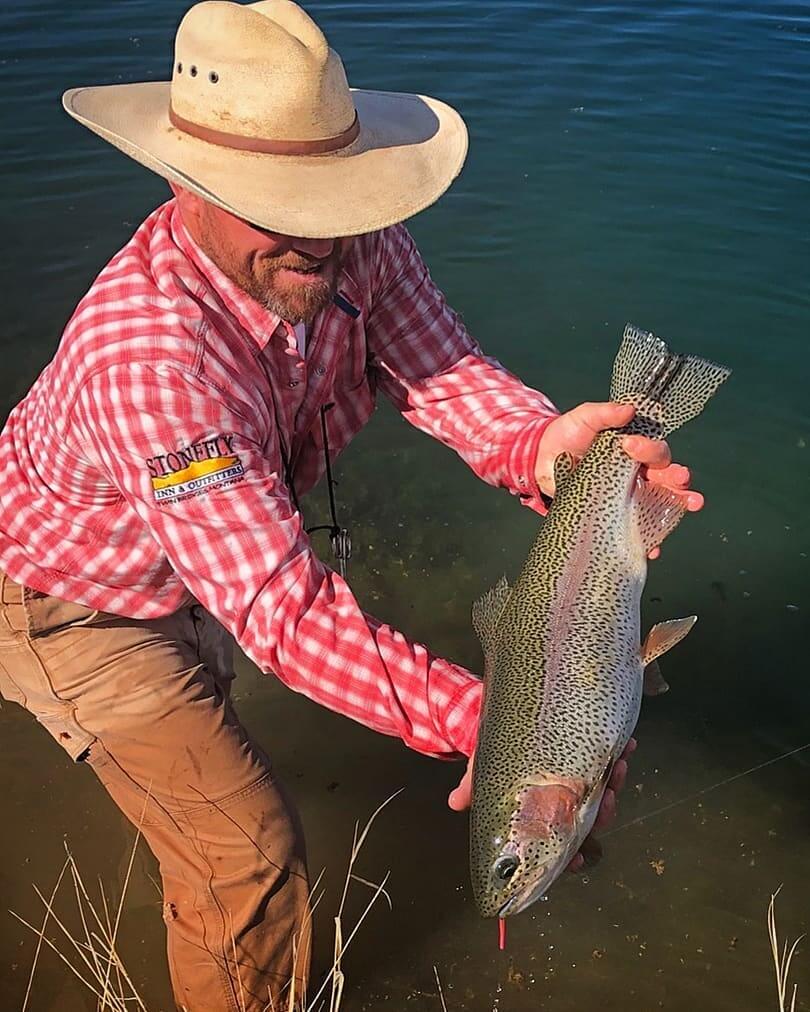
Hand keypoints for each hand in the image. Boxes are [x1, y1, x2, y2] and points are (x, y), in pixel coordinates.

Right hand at [448, 739, 636, 872]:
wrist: (511, 720)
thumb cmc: (499, 754)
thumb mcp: (484, 772)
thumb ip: (474, 787)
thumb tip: (455, 801)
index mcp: (544, 818)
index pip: (561, 847)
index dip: (571, 858)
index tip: (579, 859)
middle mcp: (568, 803)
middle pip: (593, 820)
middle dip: (605, 813)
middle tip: (608, 796)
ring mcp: (586, 781)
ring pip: (608, 792)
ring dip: (618, 782)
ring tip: (619, 764)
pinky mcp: (595, 757)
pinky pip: (614, 761)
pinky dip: (623, 754)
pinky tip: (628, 745)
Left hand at [536, 403, 701, 557]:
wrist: (541, 461)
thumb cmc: (566, 436)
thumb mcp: (584, 418)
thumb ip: (605, 413)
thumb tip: (629, 409)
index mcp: (634, 449)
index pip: (653, 449)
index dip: (648, 448)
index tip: (630, 445)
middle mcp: (636, 472)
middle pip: (665, 475)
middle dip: (678, 477)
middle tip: (681, 479)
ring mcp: (628, 495)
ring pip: (659, 501)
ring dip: (677, 504)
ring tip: (691, 504)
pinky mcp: (615, 514)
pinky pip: (637, 528)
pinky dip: (649, 538)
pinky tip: (654, 547)